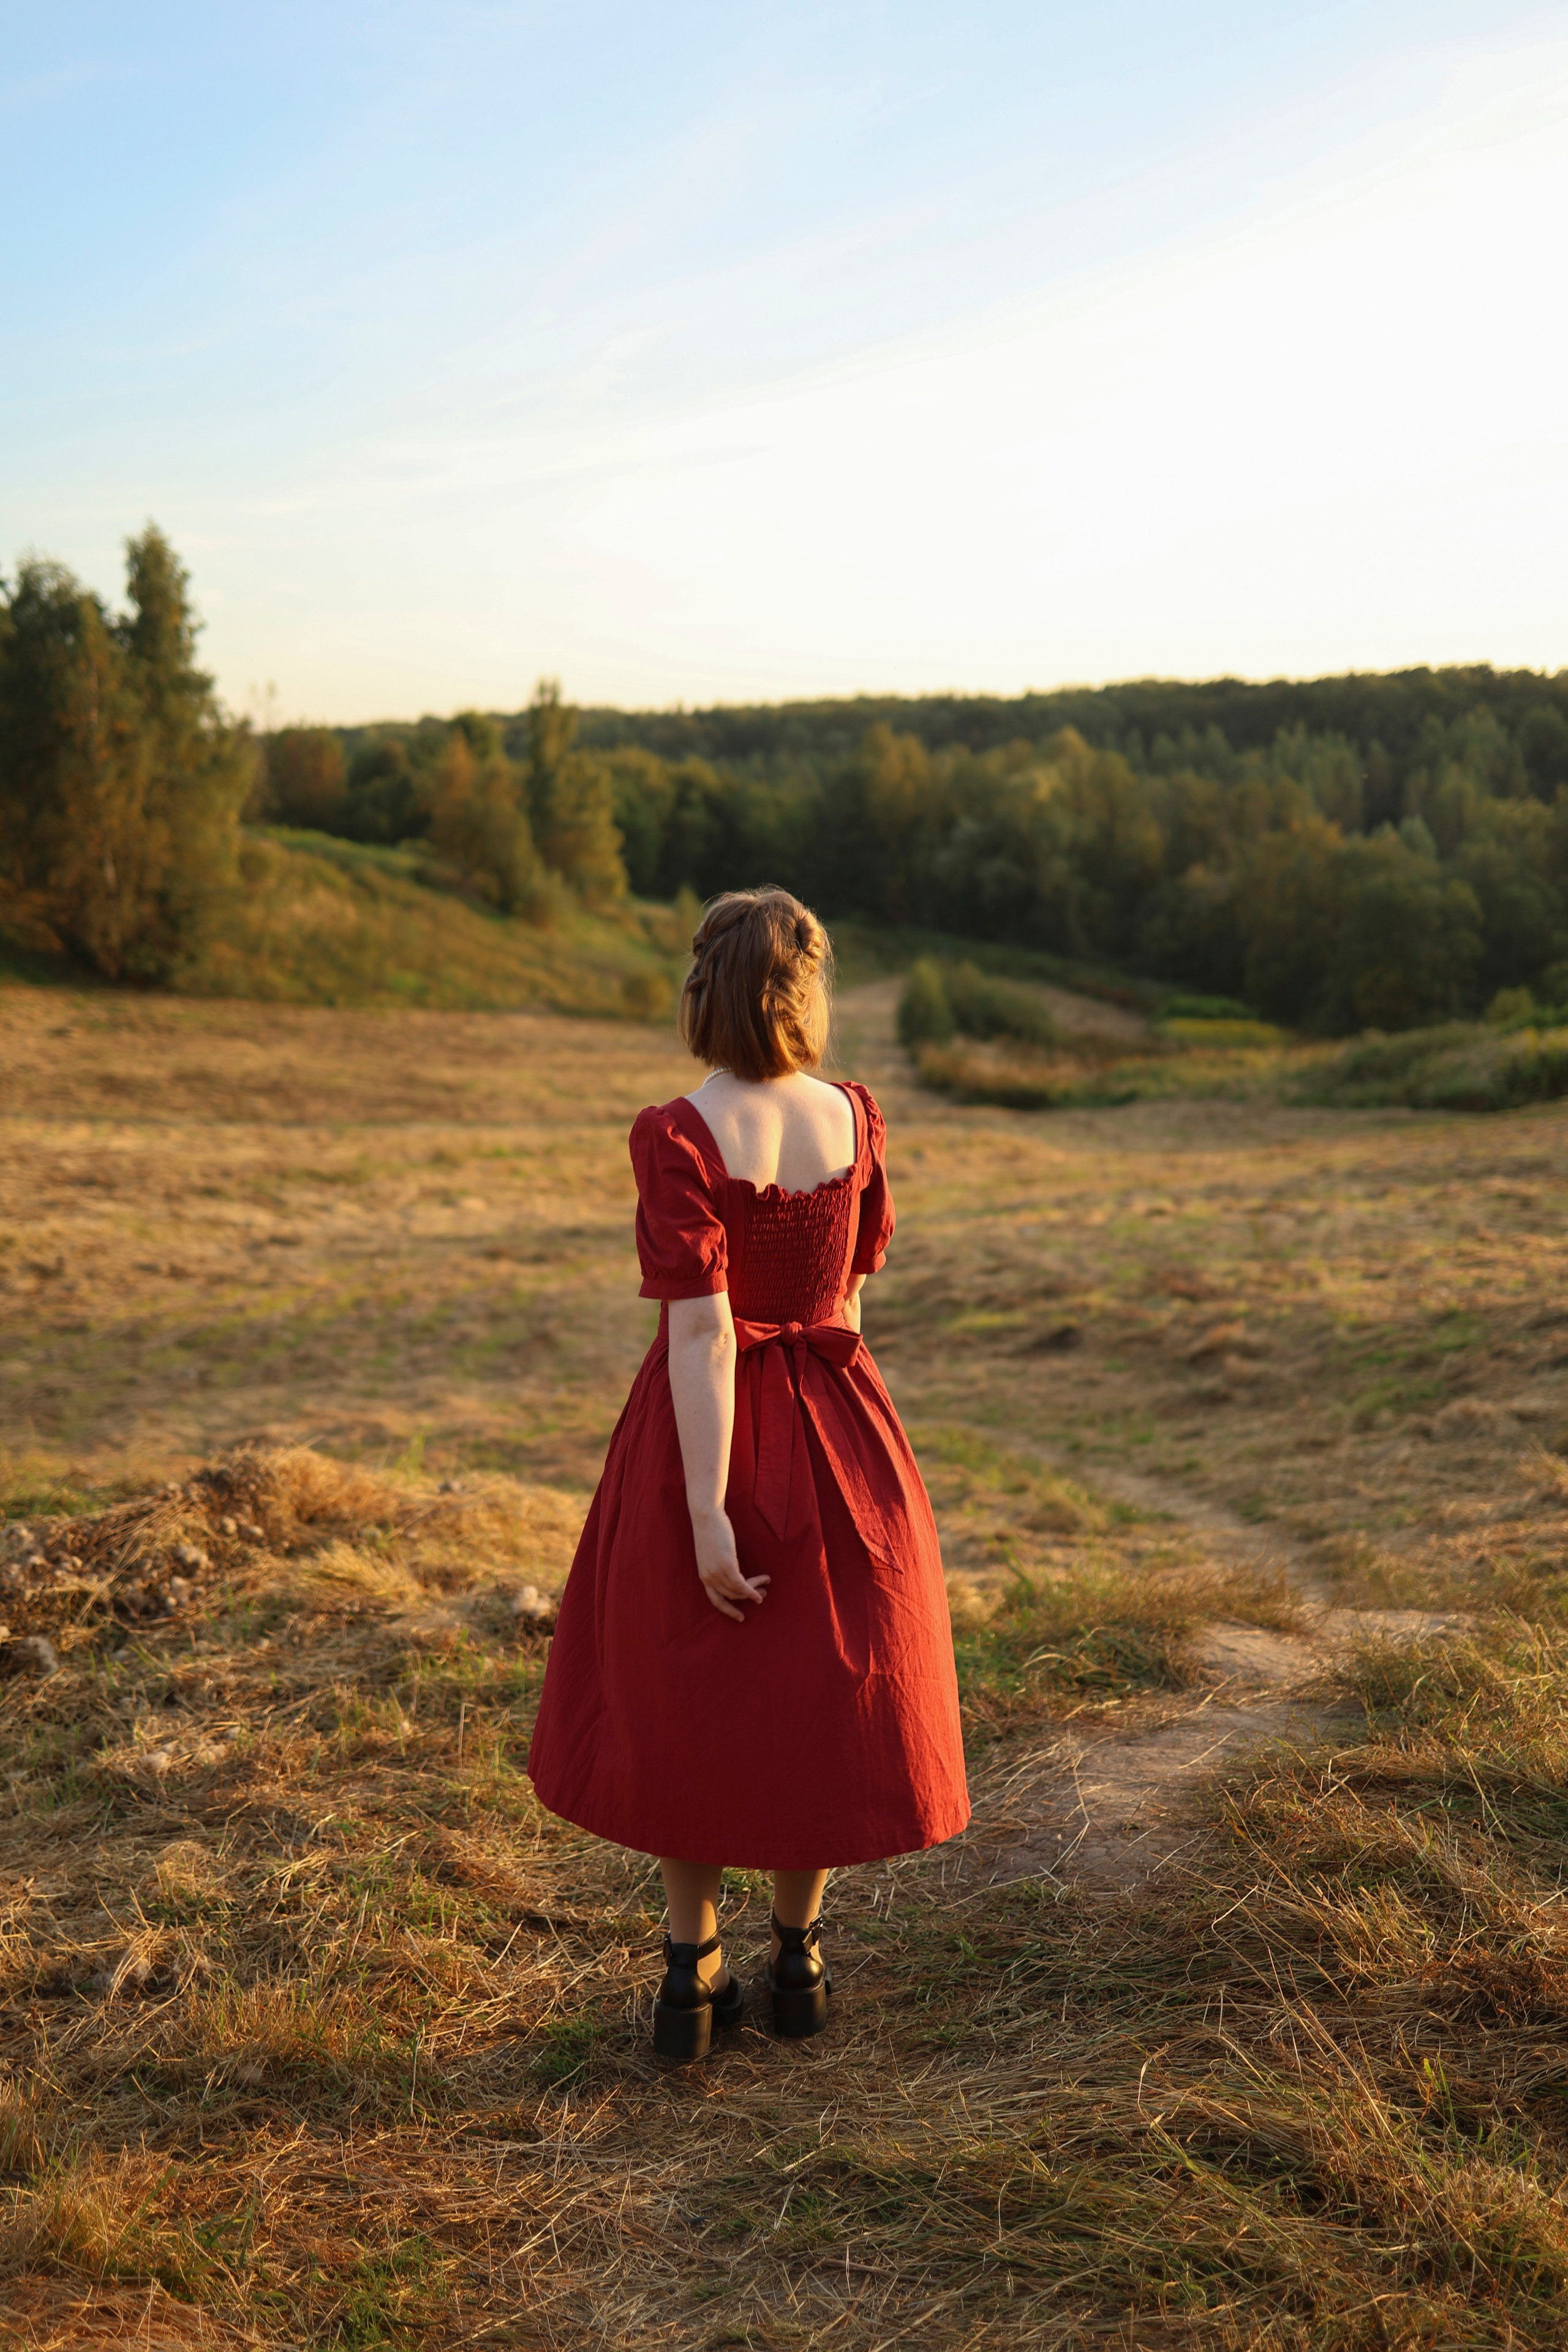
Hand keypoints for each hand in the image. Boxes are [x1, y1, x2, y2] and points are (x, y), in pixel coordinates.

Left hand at [690, 1504, 769, 1622]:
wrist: (706, 1516)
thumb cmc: (710, 1530)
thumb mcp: (711, 1552)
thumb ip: (718, 1564)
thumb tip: (731, 1570)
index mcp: (704, 1575)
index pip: (716, 1600)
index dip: (729, 1610)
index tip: (740, 1617)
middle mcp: (708, 1578)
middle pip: (732, 1595)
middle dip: (748, 1598)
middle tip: (761, 1595)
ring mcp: (717, 1573)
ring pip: (738, 1590)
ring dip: (754, 1591)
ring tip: (765, 1587)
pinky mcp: (726, 1566)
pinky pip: (742, 1584)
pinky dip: (752, 1590)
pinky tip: (760, 1592)